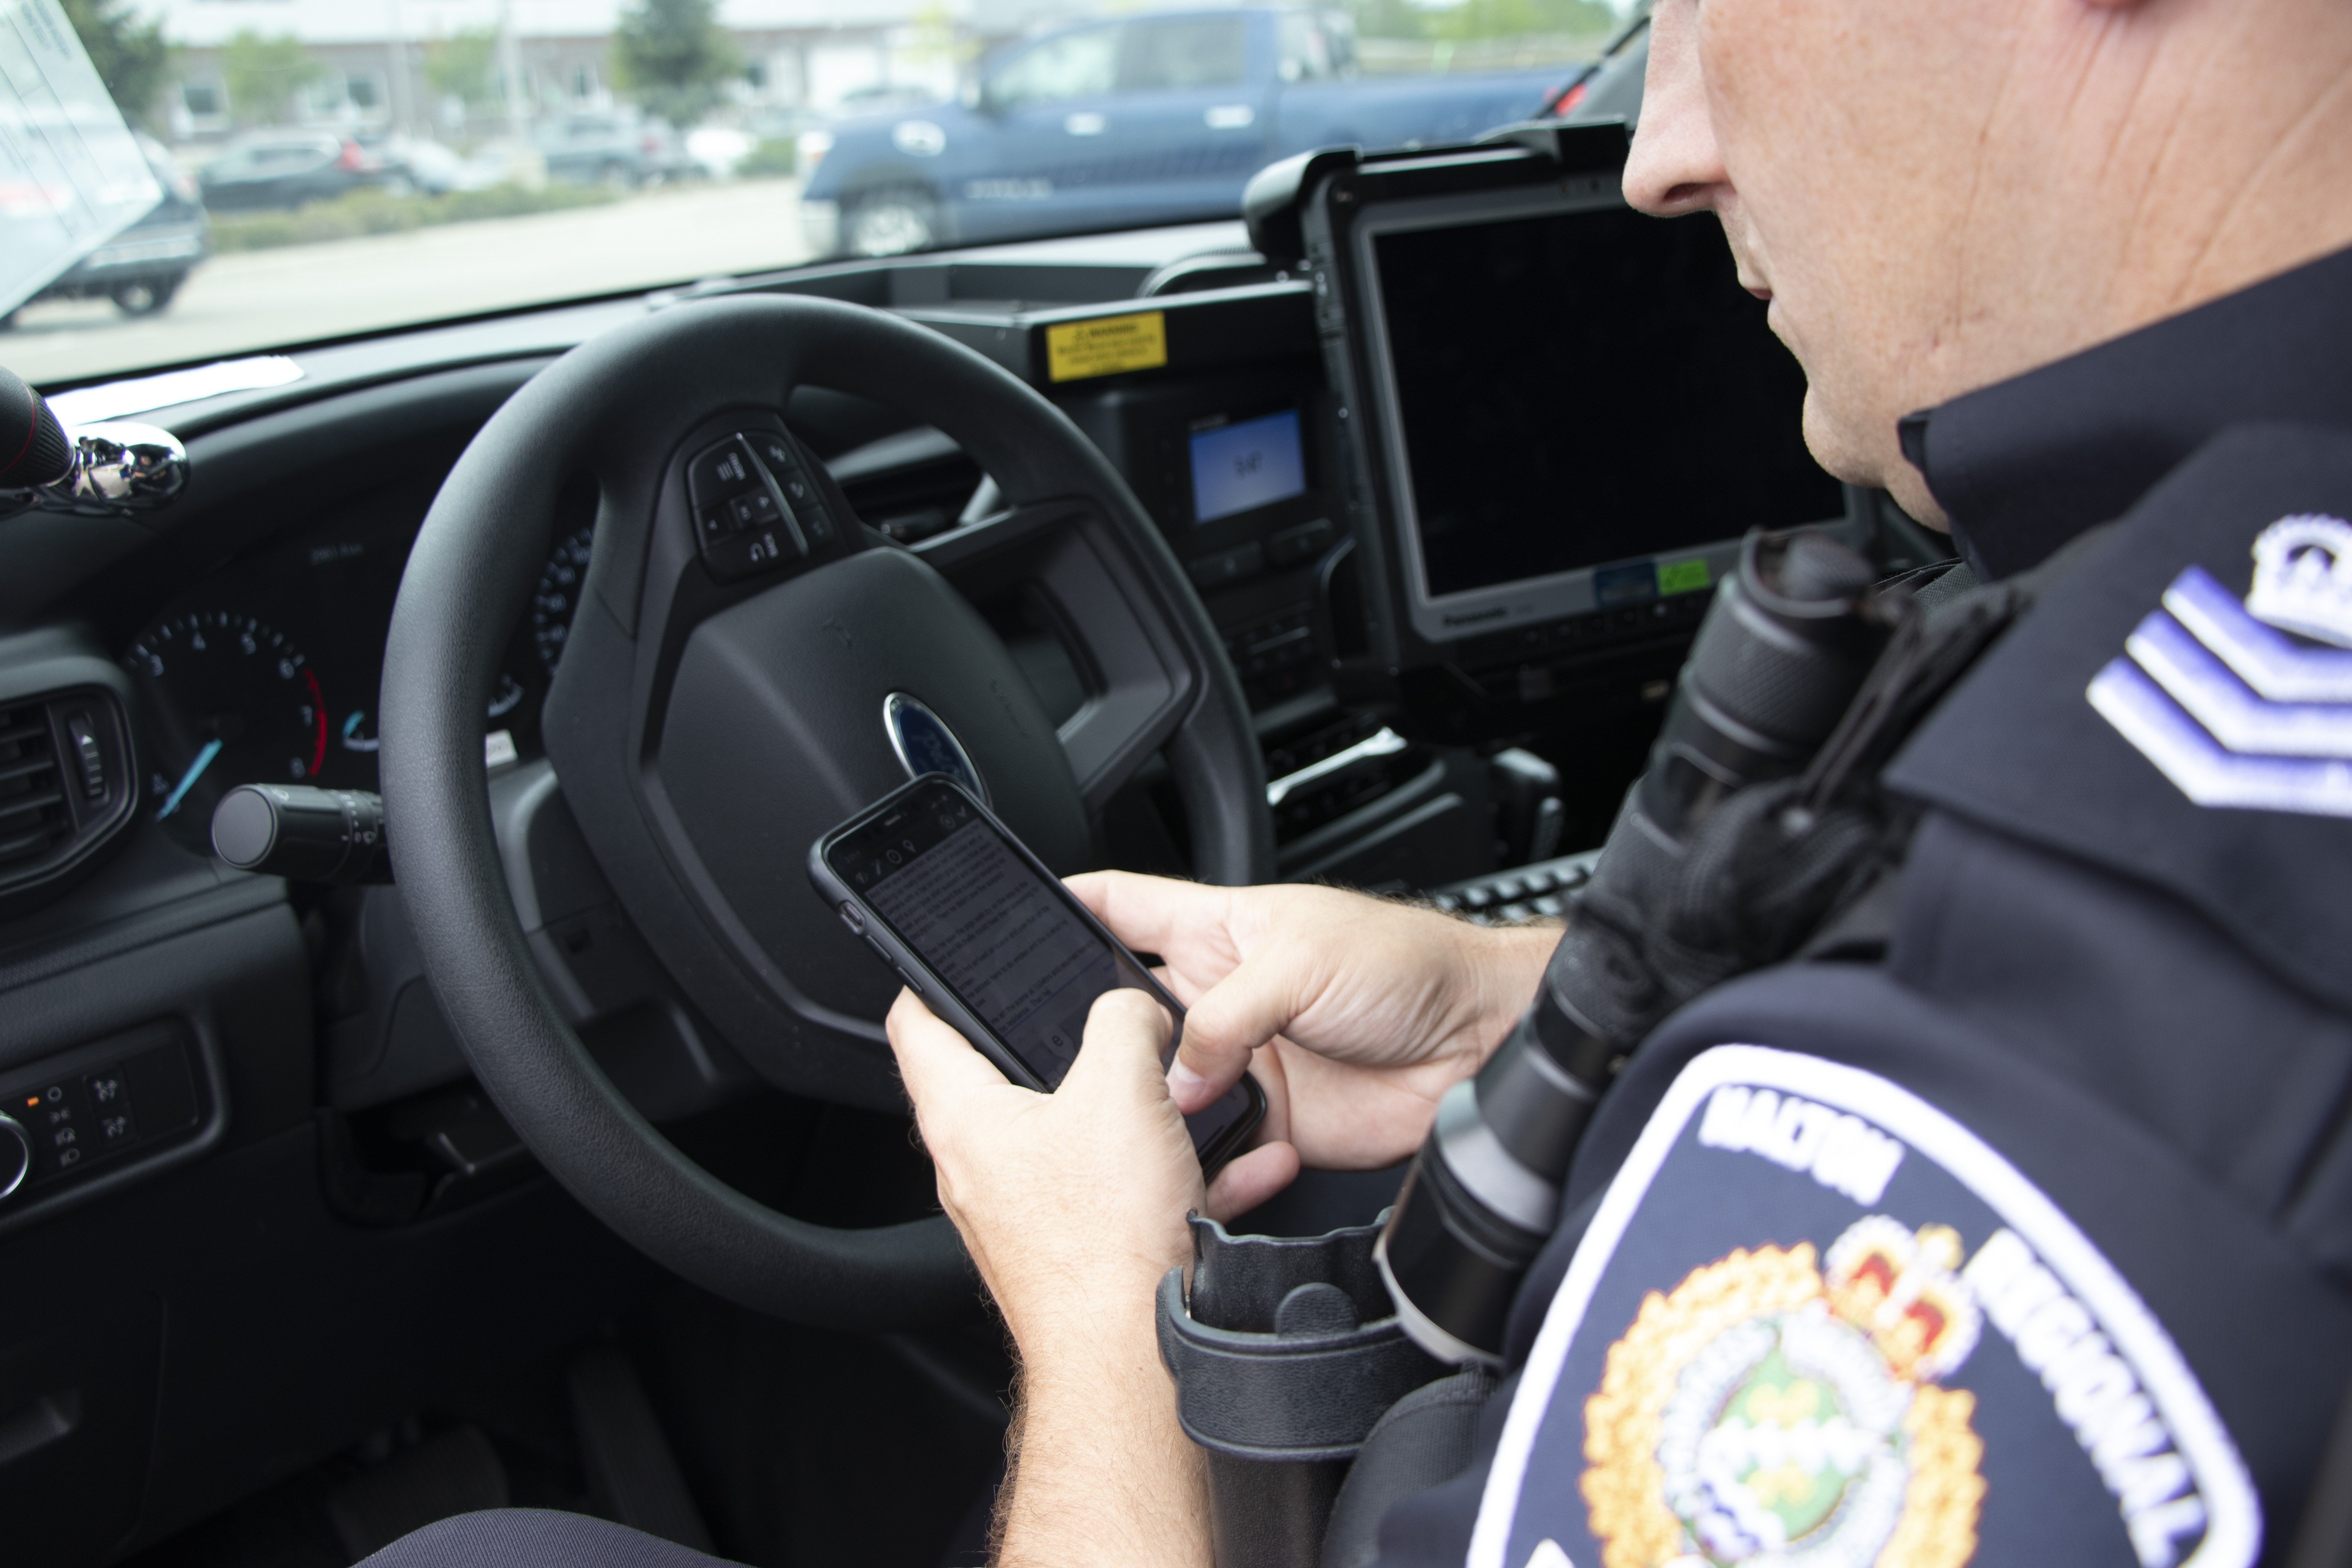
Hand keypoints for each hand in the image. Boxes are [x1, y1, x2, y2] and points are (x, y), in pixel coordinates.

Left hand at [888, 986, 1218, 1566]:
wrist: (1133, 1366)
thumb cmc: (1101, 1245)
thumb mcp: (1119, 1090)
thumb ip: (1123, 1023)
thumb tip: (1133, 1009)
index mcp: (964, 1119)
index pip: (918, 1023)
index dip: (934, 975)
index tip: (957, 953)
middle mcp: (984, 1169)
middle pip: (1014, 1076)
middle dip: (1076, 1043)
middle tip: (1114, 1014)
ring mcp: (1031, 1215)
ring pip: (1087, 1135)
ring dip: (1147, 1112)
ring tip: (1192, 1094)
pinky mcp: (1081, 1253)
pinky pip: (1132, 1192)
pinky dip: (1185, 1173)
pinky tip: (1238, 1166)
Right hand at [1067, 873, 1557, 1184]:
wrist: (1477, 1039)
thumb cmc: (1406, 965)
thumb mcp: (1302, 960)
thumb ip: (1227, 1014)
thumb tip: (1178, 1074)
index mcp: (1214, 933)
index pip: (1118, 907)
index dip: (1060, 907)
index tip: (1005, 923)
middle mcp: (1216, 999)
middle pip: (1122, 1015)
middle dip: (1087, 1036)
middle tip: (1057, 1061)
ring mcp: (1237, 1063)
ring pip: (1156, 1092)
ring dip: (1142, 1108)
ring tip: (1122, 1121)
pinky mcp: (1266, 1123)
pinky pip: (1212, 1149)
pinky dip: (1199, 1160)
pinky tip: (1194, 1158)